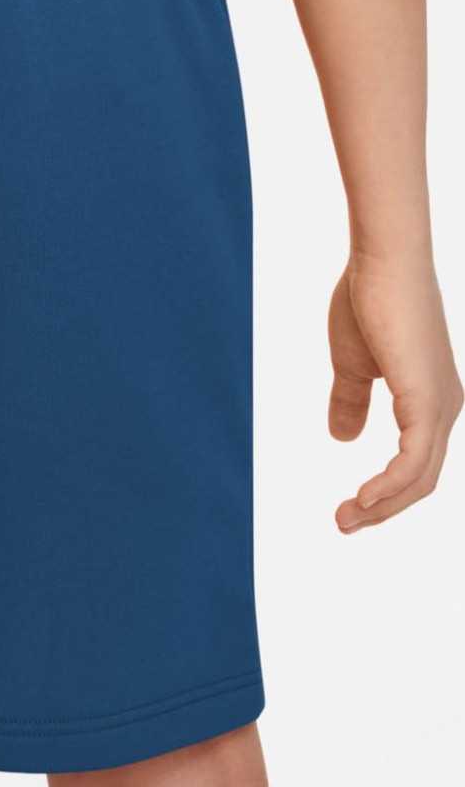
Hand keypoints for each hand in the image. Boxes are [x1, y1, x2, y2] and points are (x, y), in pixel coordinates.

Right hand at [328, 251, 461, 531]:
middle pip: (421, 480)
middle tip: (341, 524)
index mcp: (430, 399)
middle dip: (381, 510)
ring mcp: (440, 405)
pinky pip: (413, 463)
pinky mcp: (427, 401)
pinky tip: (364, 498)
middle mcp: (444, 407)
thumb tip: (343, 439)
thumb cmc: (368, 300)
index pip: (415, 464)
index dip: (383, 492)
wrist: (383, 261)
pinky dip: (388, 488)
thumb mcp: (352, 363)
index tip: (346, 507)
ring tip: (344, 519)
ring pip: (420, 478)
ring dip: (381, 506)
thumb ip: (350, 401)